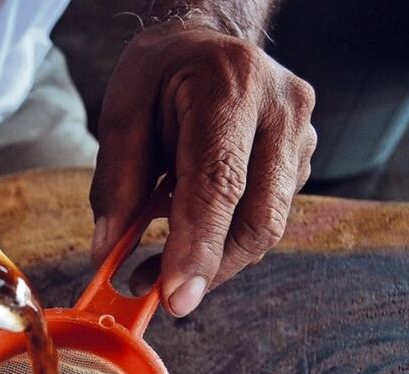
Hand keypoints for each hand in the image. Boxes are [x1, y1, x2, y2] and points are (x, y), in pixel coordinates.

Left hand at [89, 20, 315, 316]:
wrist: (207, 40)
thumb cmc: (161, 71)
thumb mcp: (122, 110)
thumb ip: (116, 182)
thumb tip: (108, 252)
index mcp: (231, 88)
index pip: (220, 182)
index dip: (198, 246)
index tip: (176, 297)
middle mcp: (281, 111)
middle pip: (257, 217)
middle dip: (209, 268)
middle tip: (160, 297)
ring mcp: (301, 135)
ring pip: (265, 226)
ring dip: (214, 260)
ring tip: (157, 270)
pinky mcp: (302, 159)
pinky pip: (266, 216)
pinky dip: (224, 240)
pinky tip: (187, 239)